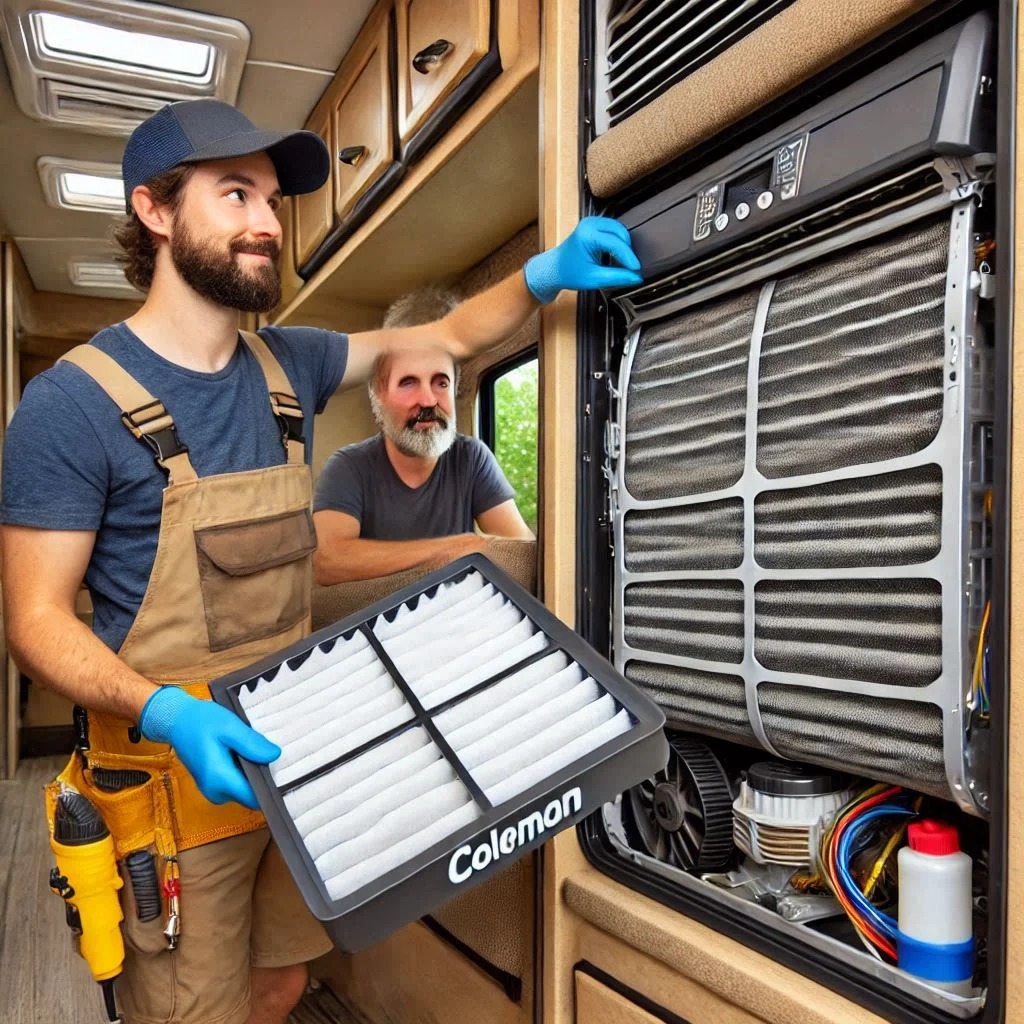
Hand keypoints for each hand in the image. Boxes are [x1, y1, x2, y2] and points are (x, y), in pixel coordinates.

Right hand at [139, 686, 279, 809]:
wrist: (176, 721)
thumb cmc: (199, 721)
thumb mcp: (229, 726)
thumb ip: (251, 743)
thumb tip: (274, 755)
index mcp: (220, 780)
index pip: (256, 797)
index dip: (272, 786)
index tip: (285, 771)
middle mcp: (216, 792)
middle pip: (252, 794)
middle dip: (263, 776)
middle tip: (269, 751)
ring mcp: (214, 791)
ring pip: (245, 789)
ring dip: (253, 772)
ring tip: (255, 748)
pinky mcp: (214, 785)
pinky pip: (237, 783)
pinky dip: (244, 770)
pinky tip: (244, 752)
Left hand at [524, 216, 642, 303]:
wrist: (553, 269)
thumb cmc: (568, 272)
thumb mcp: (594, 279)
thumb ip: (617, 277)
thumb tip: (636, 277)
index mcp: (588, 235)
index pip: (616, 243)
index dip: (629, 257)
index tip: (637, 269)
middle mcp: (590, 224)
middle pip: (621, 232)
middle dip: (627, 250)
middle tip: (631, 267)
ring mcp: (592, 222)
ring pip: (619, 229)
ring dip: (624, 245)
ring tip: (624, 262)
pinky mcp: (594, 224)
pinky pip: (613, 229)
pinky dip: (618, 241)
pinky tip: (617, 254)